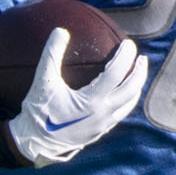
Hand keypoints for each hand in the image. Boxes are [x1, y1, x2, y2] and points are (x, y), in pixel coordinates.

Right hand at [8, 31, 147, 165]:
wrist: (34, 143)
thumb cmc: (38, 112)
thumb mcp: (43, 81)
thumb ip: (51, 54)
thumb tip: (60, 31)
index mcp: (92, 100)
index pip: (117, 73)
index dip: (125, 56)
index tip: (128, 44)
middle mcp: (102, 114)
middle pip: (131, 90)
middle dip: (140, 72)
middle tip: (141, 58)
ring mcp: (102, 125)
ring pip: (129, 105)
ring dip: (135, 88)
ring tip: (136, 75)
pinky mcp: (98, 132)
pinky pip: (119, 115)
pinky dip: (125, 101)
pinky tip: (120, 95)